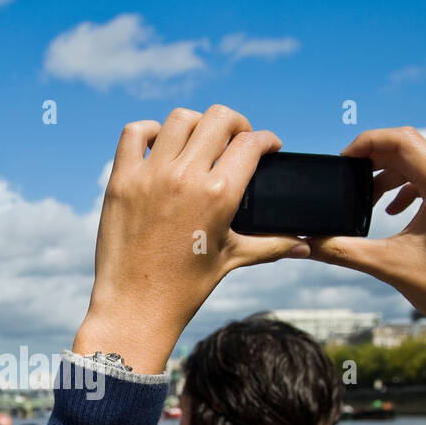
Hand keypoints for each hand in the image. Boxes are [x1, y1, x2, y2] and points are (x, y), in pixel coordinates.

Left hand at [74, 105, 307, 373]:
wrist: (135, 307)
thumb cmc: (185, 287)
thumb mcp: (231, 259)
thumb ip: (270, 245)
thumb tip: (303, 244)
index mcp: (219, 195)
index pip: (251, 143)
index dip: (267, 140)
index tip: (268, 146)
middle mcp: (185, 177)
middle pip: (219, 118)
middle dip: (236, 124)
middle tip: (236, 140)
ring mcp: (150, 175)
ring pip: (179, 118)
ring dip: (196, 125)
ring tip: (199, 142)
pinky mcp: (121, 180)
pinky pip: (134, 133)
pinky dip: (149, 131)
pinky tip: (160, 145)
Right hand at [307, 127, 425, 349]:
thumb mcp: (391, 266)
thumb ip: (344, 250)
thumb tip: (308, 243)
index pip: (402, 140)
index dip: (366, 143)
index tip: (342, 160)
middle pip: (411, 148)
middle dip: (374, 162)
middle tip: (348, 181)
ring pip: (423, 162)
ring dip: (391, 176)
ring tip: (368, 201)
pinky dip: (411, 186)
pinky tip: (395, 211)